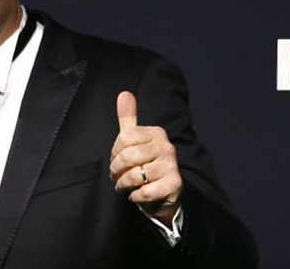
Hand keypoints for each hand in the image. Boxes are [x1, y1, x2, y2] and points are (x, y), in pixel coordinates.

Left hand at [109, 91, 182, 225]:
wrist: (165, 193)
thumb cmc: (146, 164)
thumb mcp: (135, 140)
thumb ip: (129, 118)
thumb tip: (124, 93)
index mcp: (157, 133)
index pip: (124, 138)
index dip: (114, 152)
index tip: (115, 160)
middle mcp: (167, 147)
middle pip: (127, 156)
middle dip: (115, 170)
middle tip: (115, 176)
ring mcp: (172, 166)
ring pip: (134, 175)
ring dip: (123, 184)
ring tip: (123, 186)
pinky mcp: (174, 185)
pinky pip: (145, 191)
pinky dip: (135, 196)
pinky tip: (136, 195)